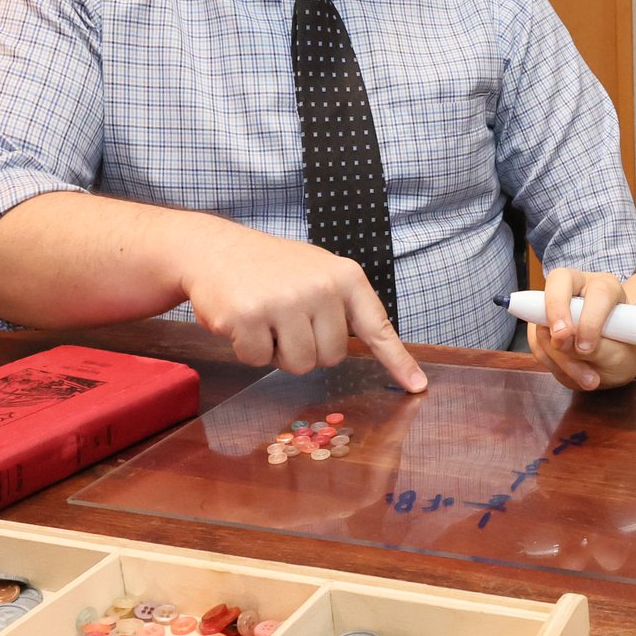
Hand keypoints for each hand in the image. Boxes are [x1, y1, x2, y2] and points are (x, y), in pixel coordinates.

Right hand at [179, 224, 425, 392]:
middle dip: (307, 350)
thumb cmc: (273, 269)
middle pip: (331, 358)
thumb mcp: (320, 274)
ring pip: (298, 365)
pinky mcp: (250, 315)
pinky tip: (242, 320)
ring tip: (266, 319)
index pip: (377, 327)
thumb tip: (376, 345)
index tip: (418, 387)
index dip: (398, 361)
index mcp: (345, 277)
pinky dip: (247, 349)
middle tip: (286, 320)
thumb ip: (345, 306)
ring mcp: (286, 300)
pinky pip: (258, 360)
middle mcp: (321, 287)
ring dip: (278, 353)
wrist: (216, 248)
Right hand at [525, 267, 635, 391]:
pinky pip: (536, 342)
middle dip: (556, 311)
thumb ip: (597, 347)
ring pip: (543, 321)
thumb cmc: (622, 352)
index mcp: (607, 288)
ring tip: (586, 378)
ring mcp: (557, 304)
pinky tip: (574, 373)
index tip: (587, 347)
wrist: (614, 362)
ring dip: (559, 355)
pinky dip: (552, 363)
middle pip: (558, 280)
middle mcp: (579, 288)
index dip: (590, 320)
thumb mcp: (621, 355)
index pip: (598, 292)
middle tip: (560, 339)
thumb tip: (564, 344)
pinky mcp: (542, 324)